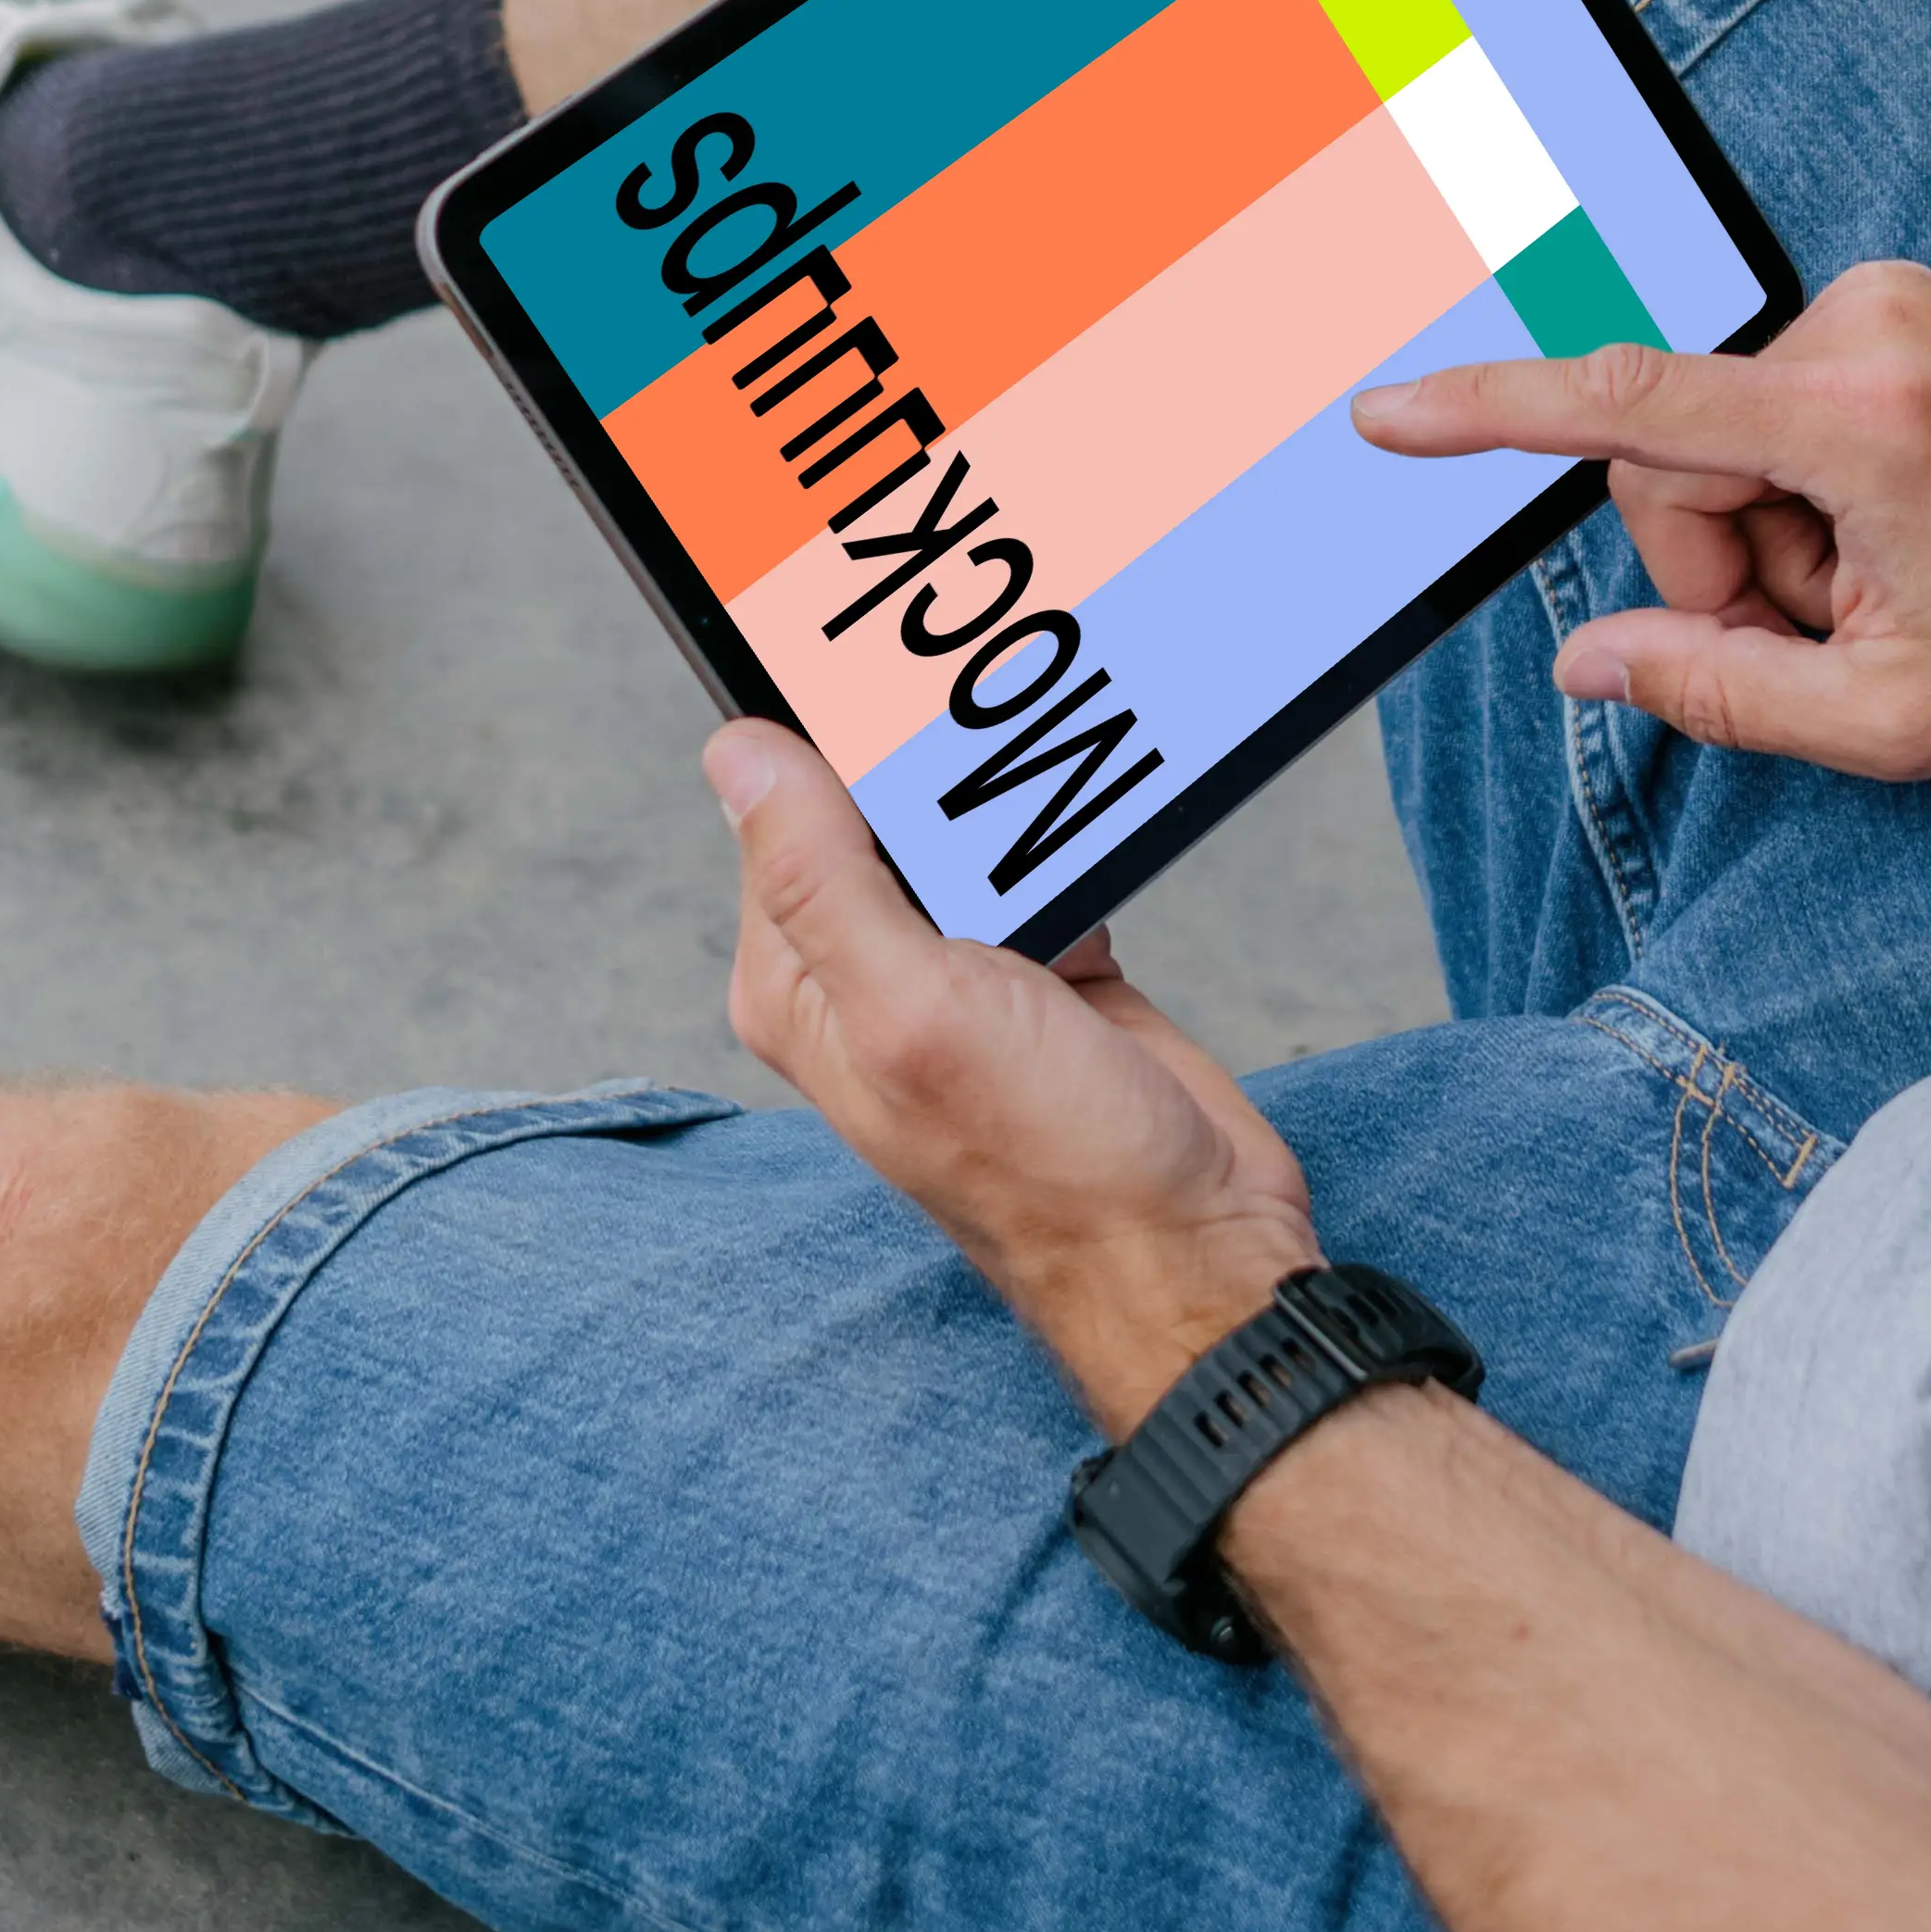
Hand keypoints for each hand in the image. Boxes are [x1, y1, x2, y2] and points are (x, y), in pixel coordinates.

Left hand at [706, 724, 1318, 1426]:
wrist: (1193, 1243)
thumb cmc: (1051, 1164)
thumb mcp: (913, 1008)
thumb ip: (818, 878)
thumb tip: (737, 755)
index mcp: (803, 986)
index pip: (783, 815)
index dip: (835, 744)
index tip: (893, 688)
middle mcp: (870, 976)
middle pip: (876, 812)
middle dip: (933, 764)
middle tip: (990, 724)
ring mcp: (962, 973)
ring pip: (966, 831)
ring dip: (1013, 795)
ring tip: (1056, 763)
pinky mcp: (1050, 968)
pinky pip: (1046, 862)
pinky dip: (1075, 837)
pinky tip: (1096, 821)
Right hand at [1355, 260, 1930, 779]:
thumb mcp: (1896, 720)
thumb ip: (1717, 690)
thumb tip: (1587, 665)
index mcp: (1865, 422)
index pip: (1629, 406)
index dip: (1491, 413)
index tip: (1390, 415)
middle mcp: (1868, 330)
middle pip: (1673, 457)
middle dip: (1720, 565)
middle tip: (1828, 639)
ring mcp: (1887, 303)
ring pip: (1722, 436)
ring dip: (1775, 536)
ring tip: (1886, 591)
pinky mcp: (1896, 305)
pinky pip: (1777, 404)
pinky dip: (1810, 489)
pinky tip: (1899, 537)